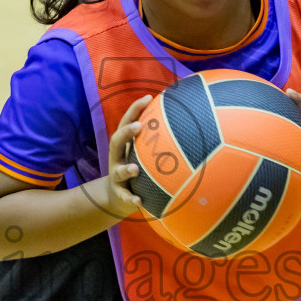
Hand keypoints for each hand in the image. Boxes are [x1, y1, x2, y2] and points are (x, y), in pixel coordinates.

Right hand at [94, 94, 152, 218]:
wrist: (116, 199)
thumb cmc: (136, 172)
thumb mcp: (142, 154)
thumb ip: (156, 141)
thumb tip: (185, 121)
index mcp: (124, 146)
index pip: (126, 123)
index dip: (135, 109)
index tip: (149, 97)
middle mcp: (117, 159)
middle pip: (116, 141)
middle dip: (126, 133)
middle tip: (138, 126)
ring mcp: (116, 177)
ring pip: (118, 171)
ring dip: (126, 169)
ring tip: (135, 168)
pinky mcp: (120, 195)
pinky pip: (124, 197)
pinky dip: (131, 199)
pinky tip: (139, 202)